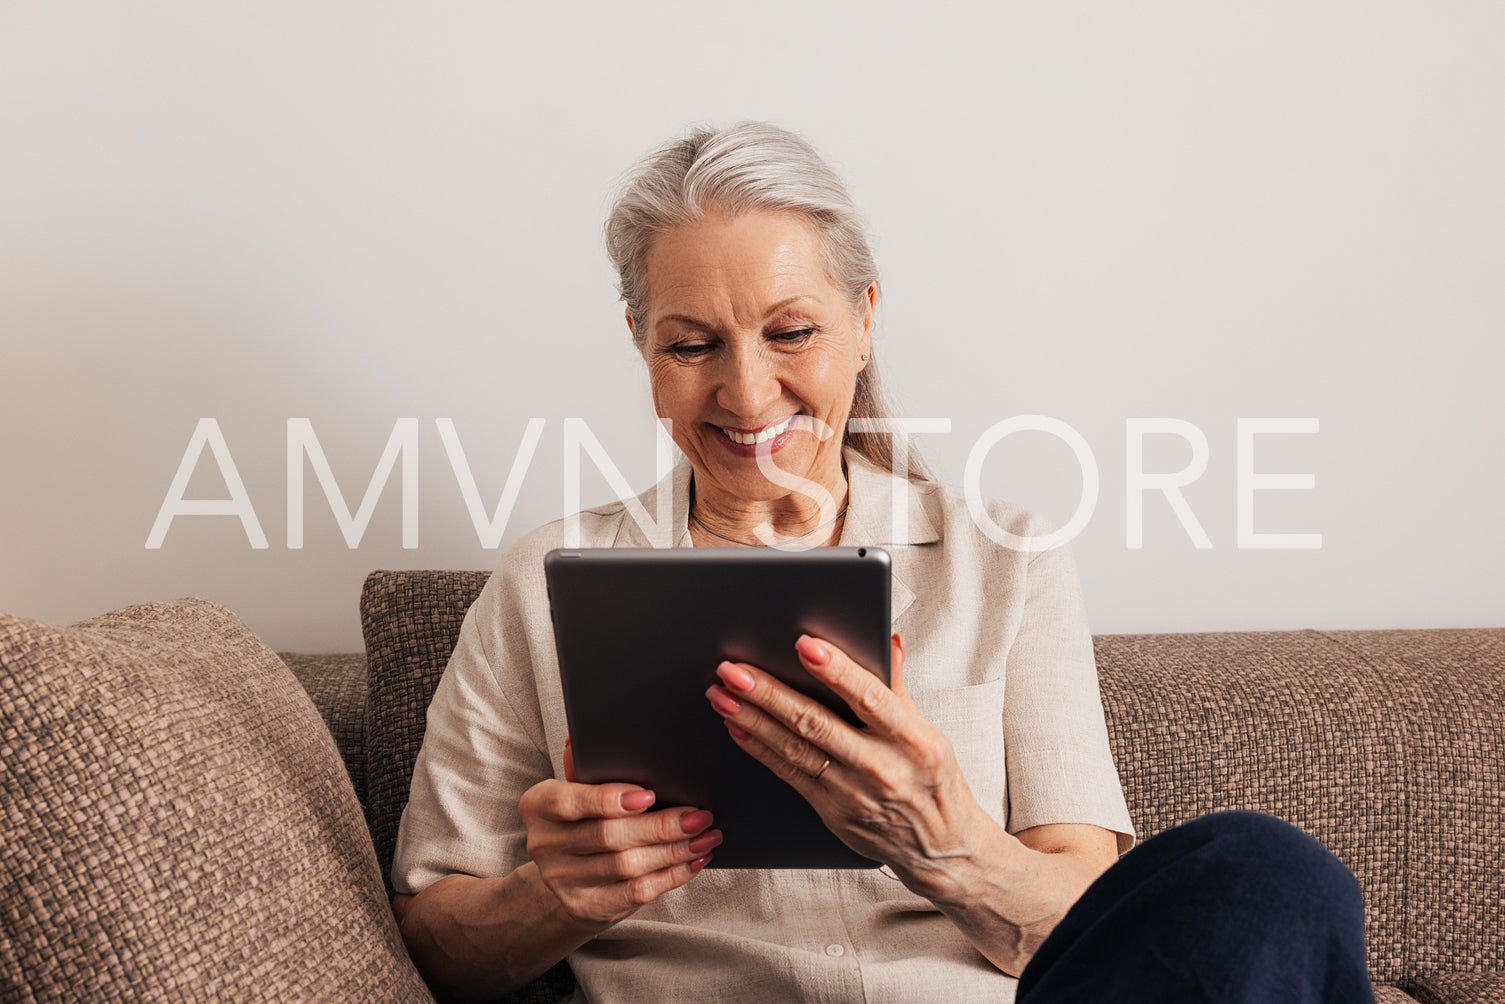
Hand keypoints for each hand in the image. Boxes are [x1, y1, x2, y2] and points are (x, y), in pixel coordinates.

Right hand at [516, 739, 720, 926]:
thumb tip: (603, 740)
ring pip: (627, 866)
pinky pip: (635, 892)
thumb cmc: (581, 817)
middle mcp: (544, 845)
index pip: (569, 802)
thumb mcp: (578, 788)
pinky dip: (671, 875)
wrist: (566, 873)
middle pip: (608, 836)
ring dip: (674, 851)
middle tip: (700, 815)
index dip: (608, 799)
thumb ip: (589, 768)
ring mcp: (562, 881)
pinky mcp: (586, 907)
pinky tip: (693, 860)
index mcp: (537, 806)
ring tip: (706, 836)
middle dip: (661, 826)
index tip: (649, 795)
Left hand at [704, 634, 996, 900]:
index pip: (870, 697)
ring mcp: (852, 793)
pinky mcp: (831, 812)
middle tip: (734, 670)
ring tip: (722, 694)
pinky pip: (788, 775)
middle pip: (817, 723)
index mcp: (912, 740)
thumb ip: (898, 687)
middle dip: (770, 694)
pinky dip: (760, 749)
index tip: (804, 644)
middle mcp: (881, 767)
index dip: (836, 670)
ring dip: (752, 719)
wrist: (940, 849)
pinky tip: (737, 727)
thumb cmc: (932, 781)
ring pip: (794, 749)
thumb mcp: (929, 733)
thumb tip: (889, 640)